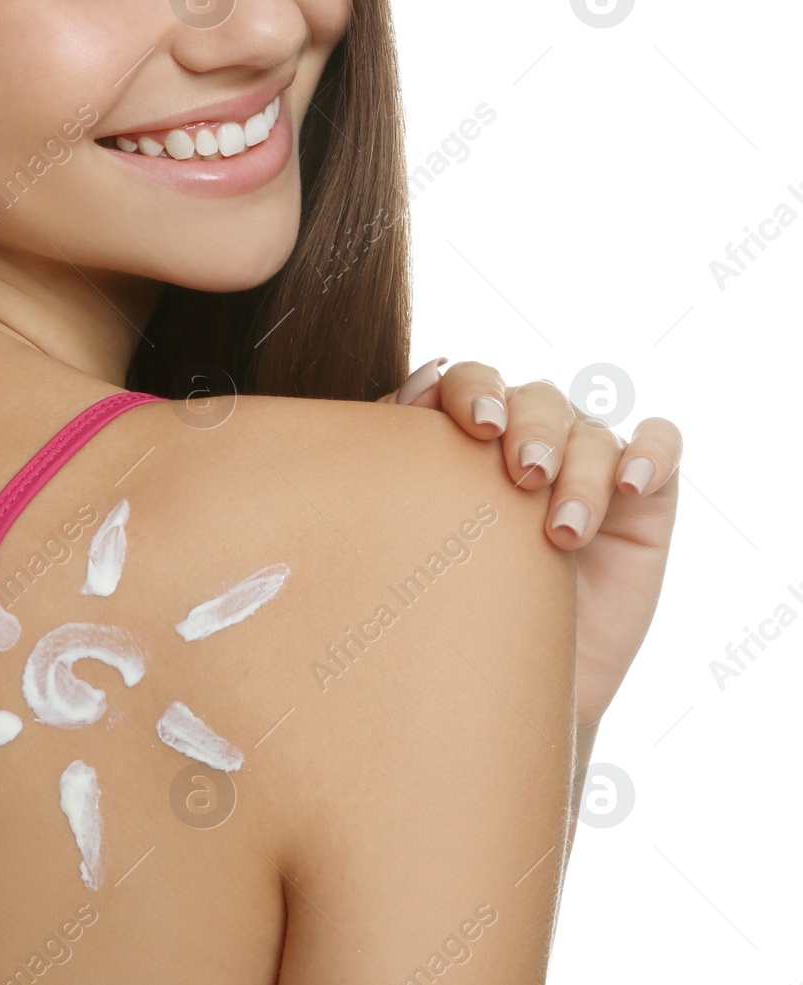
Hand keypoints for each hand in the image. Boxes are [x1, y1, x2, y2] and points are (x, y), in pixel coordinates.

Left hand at [380, 358, 680, 727]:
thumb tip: (415, 387)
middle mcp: (528, 437)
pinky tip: (630, 482)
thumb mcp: (414, 526)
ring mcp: (586, 464)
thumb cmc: (444, 603)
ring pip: (593, 431)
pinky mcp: (642, 498)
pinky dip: (651, 453)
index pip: (472, 381)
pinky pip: (662, 446)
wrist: (500, 685)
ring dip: (581, 471)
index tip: (476, 426)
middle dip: (532, 430)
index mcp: (467, 431)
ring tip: (563, 531)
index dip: (474, 391)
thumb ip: (404, 454)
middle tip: (524, 475)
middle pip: (536, 398)